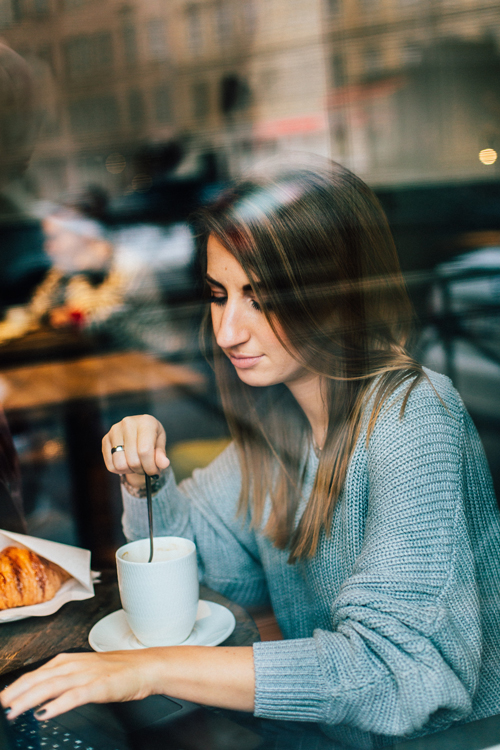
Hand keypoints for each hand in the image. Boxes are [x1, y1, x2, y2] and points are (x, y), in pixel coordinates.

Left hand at [0, 650, 163, 720]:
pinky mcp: (99, 686)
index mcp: (69, 660)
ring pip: (51, 686)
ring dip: (29, 699)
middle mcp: (74, 665)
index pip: (36, 673)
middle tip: (2, 704)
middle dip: (17, 692)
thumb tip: (42, 694)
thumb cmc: (117, 670)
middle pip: (39, 679)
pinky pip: (74, 696)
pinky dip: (57, 704)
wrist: (145, 667)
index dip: (17, 685)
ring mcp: (86, 675)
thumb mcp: (85, 670)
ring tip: (14, 711)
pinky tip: (45, 713)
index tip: (4, 696)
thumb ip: (64, 679)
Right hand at [102, 415, 169, 487]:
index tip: (154, 472)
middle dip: (141, 470)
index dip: (150, 467)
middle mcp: (128, 423)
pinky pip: (110, 465)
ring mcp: (114, 431)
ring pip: (120, 464)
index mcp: (145, 422)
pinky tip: (127, 463)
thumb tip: (163, 464)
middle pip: (133, 460)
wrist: (139, 429)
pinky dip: (120, 470)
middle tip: (146, 468)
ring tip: (136, 464)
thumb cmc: (152, 436)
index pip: (145, 451)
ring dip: (130, 470)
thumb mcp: (160, 443)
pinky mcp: (105, 439)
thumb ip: (161, 454)